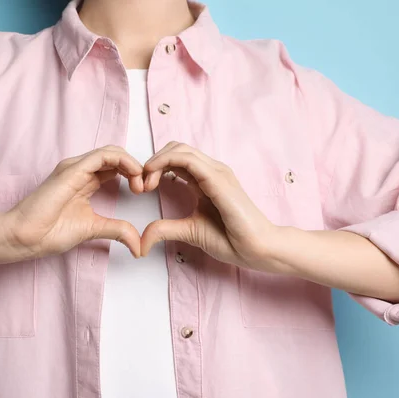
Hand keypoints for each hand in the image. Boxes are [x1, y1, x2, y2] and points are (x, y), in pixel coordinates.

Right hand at [2, 146, 144, 260]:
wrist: (25, 237)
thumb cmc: (50, 232)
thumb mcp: (93, 229)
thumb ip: (116, 230)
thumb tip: (138, 244)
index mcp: (85, 180)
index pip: (115, 166)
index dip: (134, 174)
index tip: (143, 192)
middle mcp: (80, 170)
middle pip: (115, 156)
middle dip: (135, 168)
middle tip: (145, 187)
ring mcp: (75, 168)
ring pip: (111, 151)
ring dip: (131, 163)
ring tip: (140, 182)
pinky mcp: (72, 170)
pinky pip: (102, 156)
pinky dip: (122, 161)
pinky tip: (133, 174)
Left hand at [141, 142, 277, 269]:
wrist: (257, 248)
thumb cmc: (231, 239)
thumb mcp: (189, 231)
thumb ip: (166, 229)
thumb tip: (142, 239)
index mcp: (205, 179)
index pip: (176, 159)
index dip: (154, 167)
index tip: (141, 188)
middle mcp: (212, 171)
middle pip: (176, 148)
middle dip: (153, 161)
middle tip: (141, 184)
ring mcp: (217, 172)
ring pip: (180, 149)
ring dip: (156, 160)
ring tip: (145, 182)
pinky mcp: (219, 179)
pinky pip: (189, 160)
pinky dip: (166, 162)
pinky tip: (153, 177)